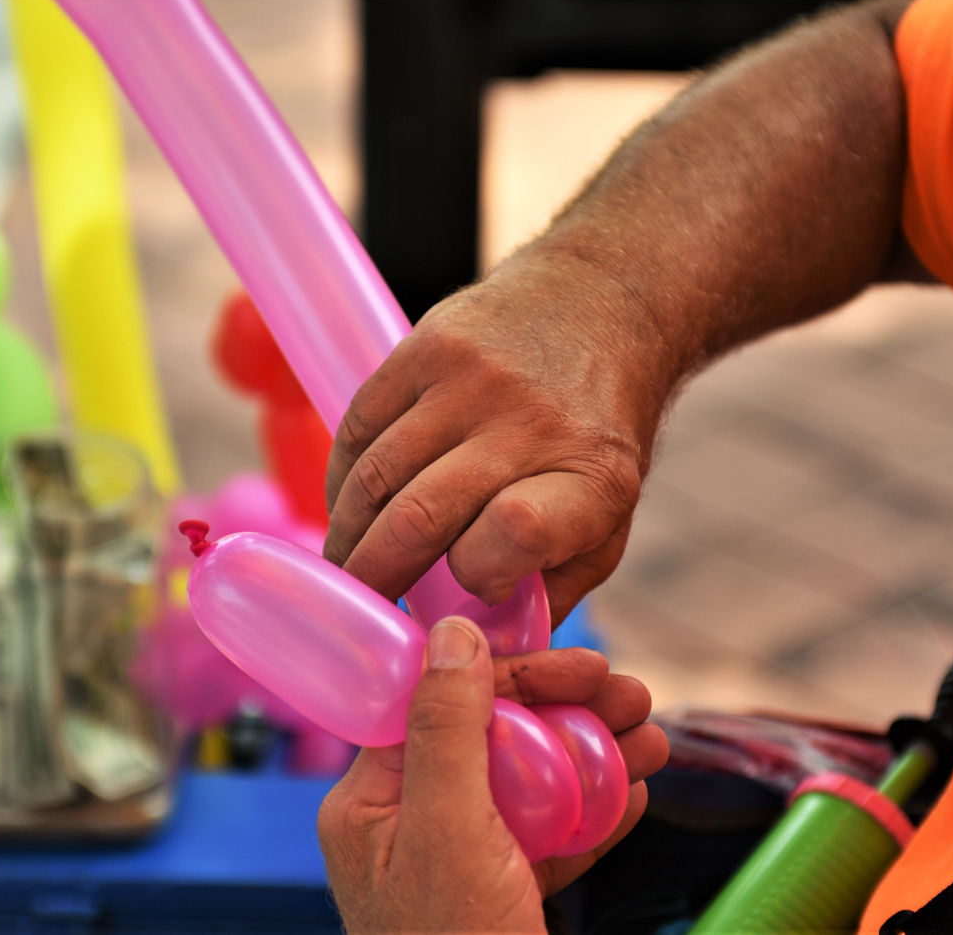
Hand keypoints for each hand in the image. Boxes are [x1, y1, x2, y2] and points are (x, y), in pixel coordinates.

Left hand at [318, 616, 667, 933]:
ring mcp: (457, 862)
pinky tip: (637, 791)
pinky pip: (548, 838)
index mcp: (371, 805)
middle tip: (633, 693)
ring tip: (653, 737)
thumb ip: (447, 729)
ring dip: (595, 753)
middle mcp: (408, 826)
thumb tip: (453, 632)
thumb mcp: (448, 831)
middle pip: (491, 737)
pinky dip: (595, 812)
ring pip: (529, 783)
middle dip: (566, 710)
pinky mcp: (500, 895)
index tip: (571, 660)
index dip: (504, 672)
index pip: (434, 704)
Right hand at [324, 256, 676, 620]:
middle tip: (361, 607)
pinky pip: (357, 428)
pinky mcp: (425, 348)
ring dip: (348, 536)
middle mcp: (529, 422)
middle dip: (377, 578)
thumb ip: (553, 584)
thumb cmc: (597, 436)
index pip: (518, 532)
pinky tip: (347, 511)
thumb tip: (485, 646)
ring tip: (346, 567)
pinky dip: (342, 482)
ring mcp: (471, 379)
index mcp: (591, 476)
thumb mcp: (610, 518)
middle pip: (424, 515)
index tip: (467, 592)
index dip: (477, 576)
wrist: (599, 306)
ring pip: (377, 477)